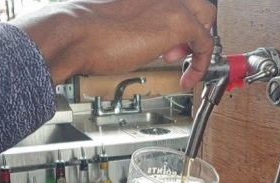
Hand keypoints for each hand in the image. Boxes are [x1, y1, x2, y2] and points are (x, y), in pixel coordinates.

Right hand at [11, 0, 215, 88]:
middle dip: (193, 31)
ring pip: (206, 19)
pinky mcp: (178, 22)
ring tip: (180, 64)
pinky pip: (206, 43)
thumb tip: (144, 38)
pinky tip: (189, 78)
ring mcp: (171, 3)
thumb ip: (138, 24)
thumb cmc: (85, 32)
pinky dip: (202, 63)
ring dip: (197, 44)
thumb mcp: (116, 22)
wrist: (73, 35)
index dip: (177, 27)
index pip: (175, 4)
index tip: (171, 46)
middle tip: (178, 51)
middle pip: (198, 7)